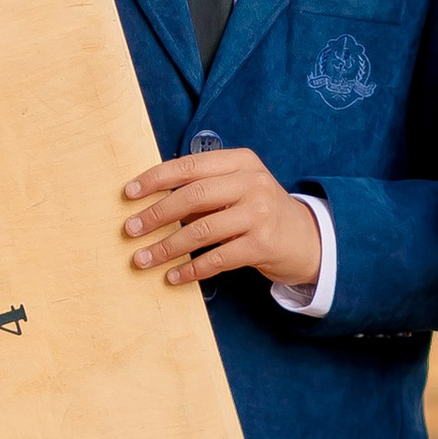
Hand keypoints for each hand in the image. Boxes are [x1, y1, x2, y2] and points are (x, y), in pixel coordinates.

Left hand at [122, 147, 322, 291]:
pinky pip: (217, 259)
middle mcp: (252, 183)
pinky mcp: (263, 245)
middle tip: (130, 229)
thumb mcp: (238, 188)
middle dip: (156, 215)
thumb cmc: (260, 211)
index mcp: (241, 162)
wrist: (308, 239)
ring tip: (142, 259)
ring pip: (201, 231)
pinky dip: (191, 270)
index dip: (156, 179)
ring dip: (166, 248)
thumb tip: (151, 202)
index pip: (190, 165)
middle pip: (193, 197)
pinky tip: (173, 276)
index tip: (129, 193)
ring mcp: (260, 214)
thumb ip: (204, 189)